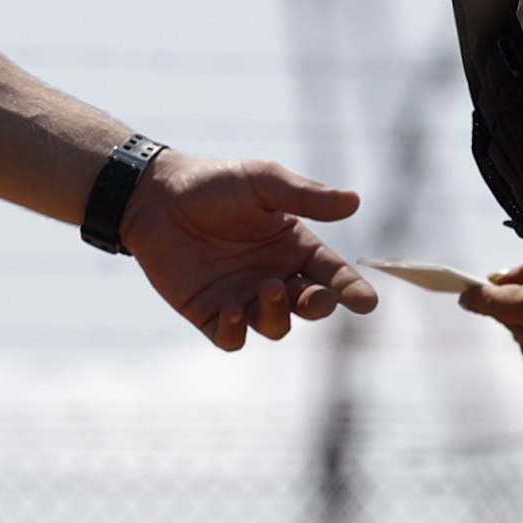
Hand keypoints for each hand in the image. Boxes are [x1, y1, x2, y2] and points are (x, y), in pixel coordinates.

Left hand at [121, 154, 376, 350]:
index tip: (366, 303)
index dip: (352, 290)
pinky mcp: (210, 314)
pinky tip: (232, 310)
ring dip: (276, 314)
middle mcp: (274, 276)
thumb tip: (354, 202)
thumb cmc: (214, 185)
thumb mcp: (264, 183)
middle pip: (310, 306)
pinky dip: (236, 332)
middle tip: (315, 296)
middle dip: (319, 305)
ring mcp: (243, 298)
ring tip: (265, 288)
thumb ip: (306, 197)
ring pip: (275, 326)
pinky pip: (232, 338)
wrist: (155, 198)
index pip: (333, 274)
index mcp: (294, 247)